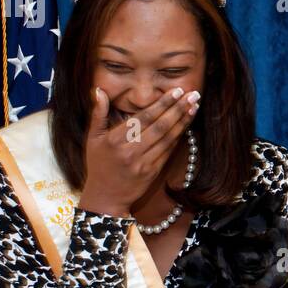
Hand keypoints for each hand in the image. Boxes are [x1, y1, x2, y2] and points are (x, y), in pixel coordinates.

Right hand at [79, 86, 198, 216]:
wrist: (105, 197)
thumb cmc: (98, 164)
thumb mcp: (92, 138)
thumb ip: (98, 114)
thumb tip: (99, 90)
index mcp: (114, 139)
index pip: (144, 118)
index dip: (162, 104)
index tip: (176, 92)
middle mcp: (129, 151)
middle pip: (160, 126)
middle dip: (178, 108)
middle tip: (194, 94)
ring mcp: (142, 163)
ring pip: (167, 138)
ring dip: (183, 121)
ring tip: (194, 106)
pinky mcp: (152, 172)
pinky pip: (168, 151)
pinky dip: (178, 137)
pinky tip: (186, 125)